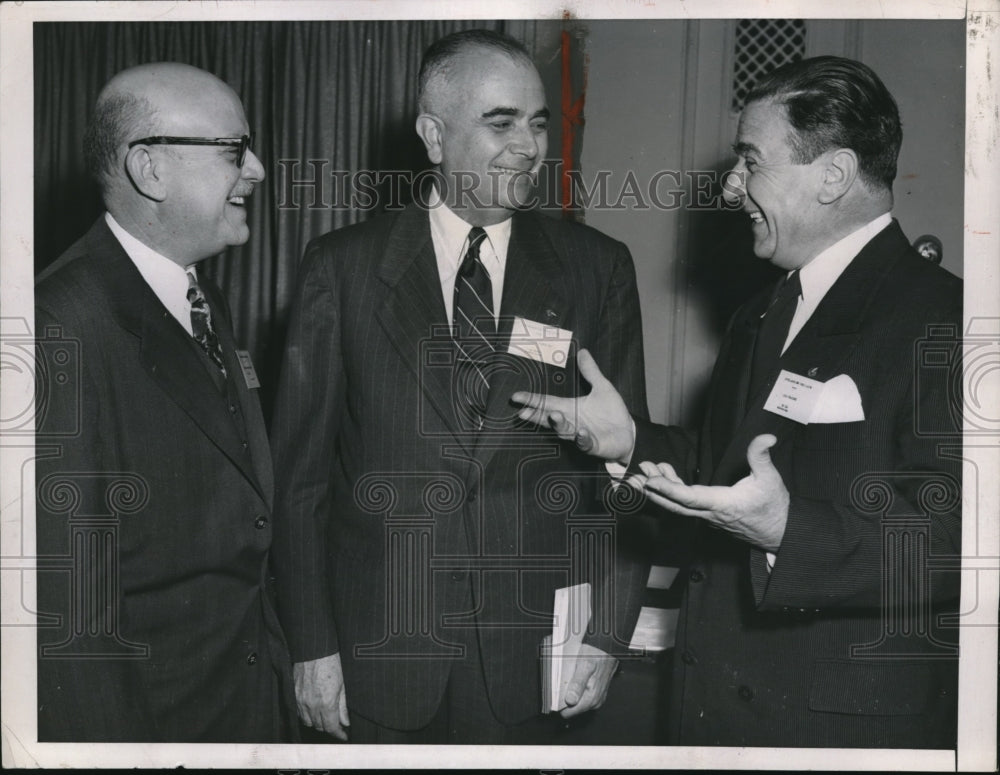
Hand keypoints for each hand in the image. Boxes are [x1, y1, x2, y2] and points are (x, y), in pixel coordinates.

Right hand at [294, 653, 348, 739]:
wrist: (314, 649)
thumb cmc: (331, 663)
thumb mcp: (343, 684)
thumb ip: (343, 706)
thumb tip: (346, 721)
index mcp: (326, 703)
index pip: (331, 727)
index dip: (338, 734)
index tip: (344, 735)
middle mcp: (312, 704)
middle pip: (319, 727)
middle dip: (329, 727)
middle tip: (337, 724)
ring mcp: (300, 700)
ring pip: (308, 722)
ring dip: (317, 722)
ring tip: (325, 717)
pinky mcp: (293, 694)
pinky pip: (299, 712)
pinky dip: (306, 714)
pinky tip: (313, 709)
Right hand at [511, 349, 633, 464]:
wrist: (628, 432)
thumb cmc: (612, 413)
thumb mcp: (602, 387)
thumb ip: (590, 371)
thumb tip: (583, 351)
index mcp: (571, 407)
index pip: (547, 402)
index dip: (532, 399)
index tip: (516, 397)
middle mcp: (572, 421)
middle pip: (549, 418)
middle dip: (536, 416)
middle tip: (523, 412)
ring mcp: (580, 434)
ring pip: (565, 430)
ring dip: (558, 424)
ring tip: (553, 415)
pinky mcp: (592, 444)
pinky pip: (584, 443)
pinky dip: (582, 439)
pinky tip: (581, 433)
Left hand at [559, 644, 618, 718]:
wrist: (608, 648)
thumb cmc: (598, 654)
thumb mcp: (585, 665)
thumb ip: (578, 684)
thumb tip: (570, 700)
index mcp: (591, 698)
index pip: (568, 712)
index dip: (559, 704)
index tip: (555, 693)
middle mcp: (594, 701)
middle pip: (571, 708)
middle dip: (564, 697)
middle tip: (564, 681)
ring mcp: (596, 698)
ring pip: (576, 702)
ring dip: (570, 692)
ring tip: (570, 678)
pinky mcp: (596, 693)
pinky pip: (581, 696)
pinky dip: (576, 689)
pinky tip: (575, 678)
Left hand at [629, 434, 788, 552]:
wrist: (780, 532)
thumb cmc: (774, 507)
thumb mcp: (770, 479)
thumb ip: (762, 456)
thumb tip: (766, 436)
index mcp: (722, 505)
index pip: (689, 498)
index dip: (668, 489)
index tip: (650, 480)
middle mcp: (711, 514)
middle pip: (675, 505)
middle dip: (654, 490)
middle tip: (636, 474)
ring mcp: (708, 517)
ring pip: (678, 506)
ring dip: (661, 490)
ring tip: (647, 470)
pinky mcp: (709, 516)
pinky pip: (685, 506)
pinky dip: (673, 492)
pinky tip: (667, 475)